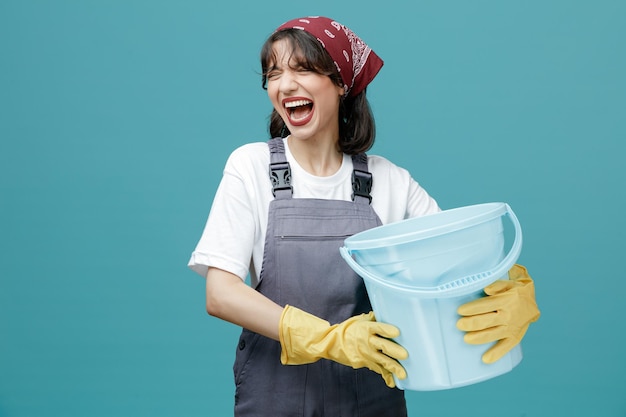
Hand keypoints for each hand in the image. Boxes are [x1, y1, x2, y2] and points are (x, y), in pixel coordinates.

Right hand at [279, 305, 407, 387]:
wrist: (332, 342)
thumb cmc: (350, 329)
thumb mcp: (360, 320)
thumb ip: (374, 319)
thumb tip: (388, 312)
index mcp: (366, 328)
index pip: (378, 328)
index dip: (387, 330)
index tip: (397, 332)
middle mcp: (367, 341)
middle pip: (382, 346)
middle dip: (393, 351)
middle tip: (405, 355)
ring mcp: (366, 353)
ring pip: (382, 360)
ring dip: (393, 367)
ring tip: (403, 373)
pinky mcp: (365, 362)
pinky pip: (377, 369)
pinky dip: (385, 376)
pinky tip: (392, 382)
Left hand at [456, 264, 539, 363]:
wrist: (532, 302)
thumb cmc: (514, 290)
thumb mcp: (509, 283)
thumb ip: (497, 285)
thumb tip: (487, 289)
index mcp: (506, 301)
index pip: (486, 305)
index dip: (472, 308)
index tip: (460, 310)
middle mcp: (509, 315)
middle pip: (487, 321)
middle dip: (472, 323)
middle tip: (459, 325)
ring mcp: (512, 328)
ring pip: (494, 334)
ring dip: (479, 338)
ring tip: (466, 339)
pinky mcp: (515, 337)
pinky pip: (506, 346)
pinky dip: (496, 354)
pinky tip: (485, 359)